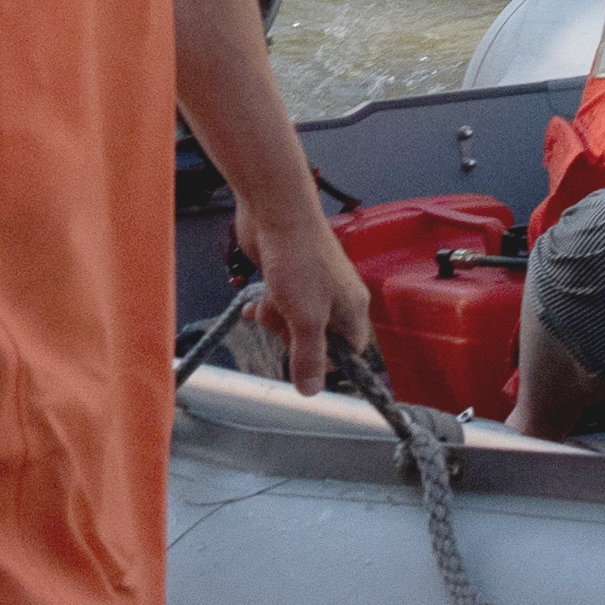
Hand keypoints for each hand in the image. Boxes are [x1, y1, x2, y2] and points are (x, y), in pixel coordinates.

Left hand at [235, 208, 373, 393]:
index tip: (304, 360)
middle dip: (291, 336)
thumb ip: (309, 357)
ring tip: (270, 301)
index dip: (328, 361)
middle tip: (284, 321)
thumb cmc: (299, 262)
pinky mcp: (289, 276)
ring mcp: (311, 287)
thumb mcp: (306, 319)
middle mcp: (336, 299)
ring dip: (274, 319)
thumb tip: (311, 392)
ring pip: (292, 322)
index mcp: (353, 309)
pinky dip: (265, 305)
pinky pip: (278, 304)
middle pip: (316, 340)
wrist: (275, 212)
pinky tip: (252, 303)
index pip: (350, 351)